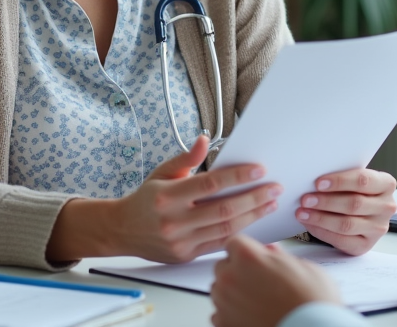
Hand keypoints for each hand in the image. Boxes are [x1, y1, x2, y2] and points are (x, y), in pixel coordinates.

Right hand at [106, 135, 282, 262]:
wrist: (122, 230)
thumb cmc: (145, 199)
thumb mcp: (162, 173)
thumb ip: (186, 159)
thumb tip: (204, 140)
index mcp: (167, 196)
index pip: (210, 184)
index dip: (237, 176)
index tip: (259, 169)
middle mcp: (174, 220)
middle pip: (223, 209)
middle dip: (253, 198)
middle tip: (274, 188)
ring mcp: (180, 241)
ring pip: (224, 229)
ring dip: (252, 215)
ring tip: (270, 203)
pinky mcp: (186, 255)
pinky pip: (218, 244)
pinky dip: (239, 232)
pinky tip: (253, 220)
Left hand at [211, 234, 341, 326]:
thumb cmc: (311, 304)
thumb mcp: (304, 268)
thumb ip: (280, 256)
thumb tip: (272, 253)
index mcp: (248, 256)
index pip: (233, 243)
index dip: (245, 250)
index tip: (253, 258)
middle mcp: (231, 277)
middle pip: (224, 266)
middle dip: (238, 271)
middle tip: (260, 282)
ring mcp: (224, 303)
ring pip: (220, 290)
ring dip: (234, 293)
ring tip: (258, 302)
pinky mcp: (224, 324)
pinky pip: (220, 314)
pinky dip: (232, 315)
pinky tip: (253, 316)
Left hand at [296, 167, 396, 254]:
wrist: (361, 212)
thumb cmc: (353, 190)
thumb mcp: (354, 180)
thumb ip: (342, 178)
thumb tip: (313, 178)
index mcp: (386, 184)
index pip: (364, 180)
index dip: (340, 181)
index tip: (318, 183)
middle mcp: (386, 207)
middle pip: (354, 204)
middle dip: (326, 201)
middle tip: (305, 199)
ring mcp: (378, 228)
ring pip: (347, 224)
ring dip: (321, 218)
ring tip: (303, 212)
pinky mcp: (366, 245)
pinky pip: (341, 241)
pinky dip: (322, 231)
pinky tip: (309, 224)